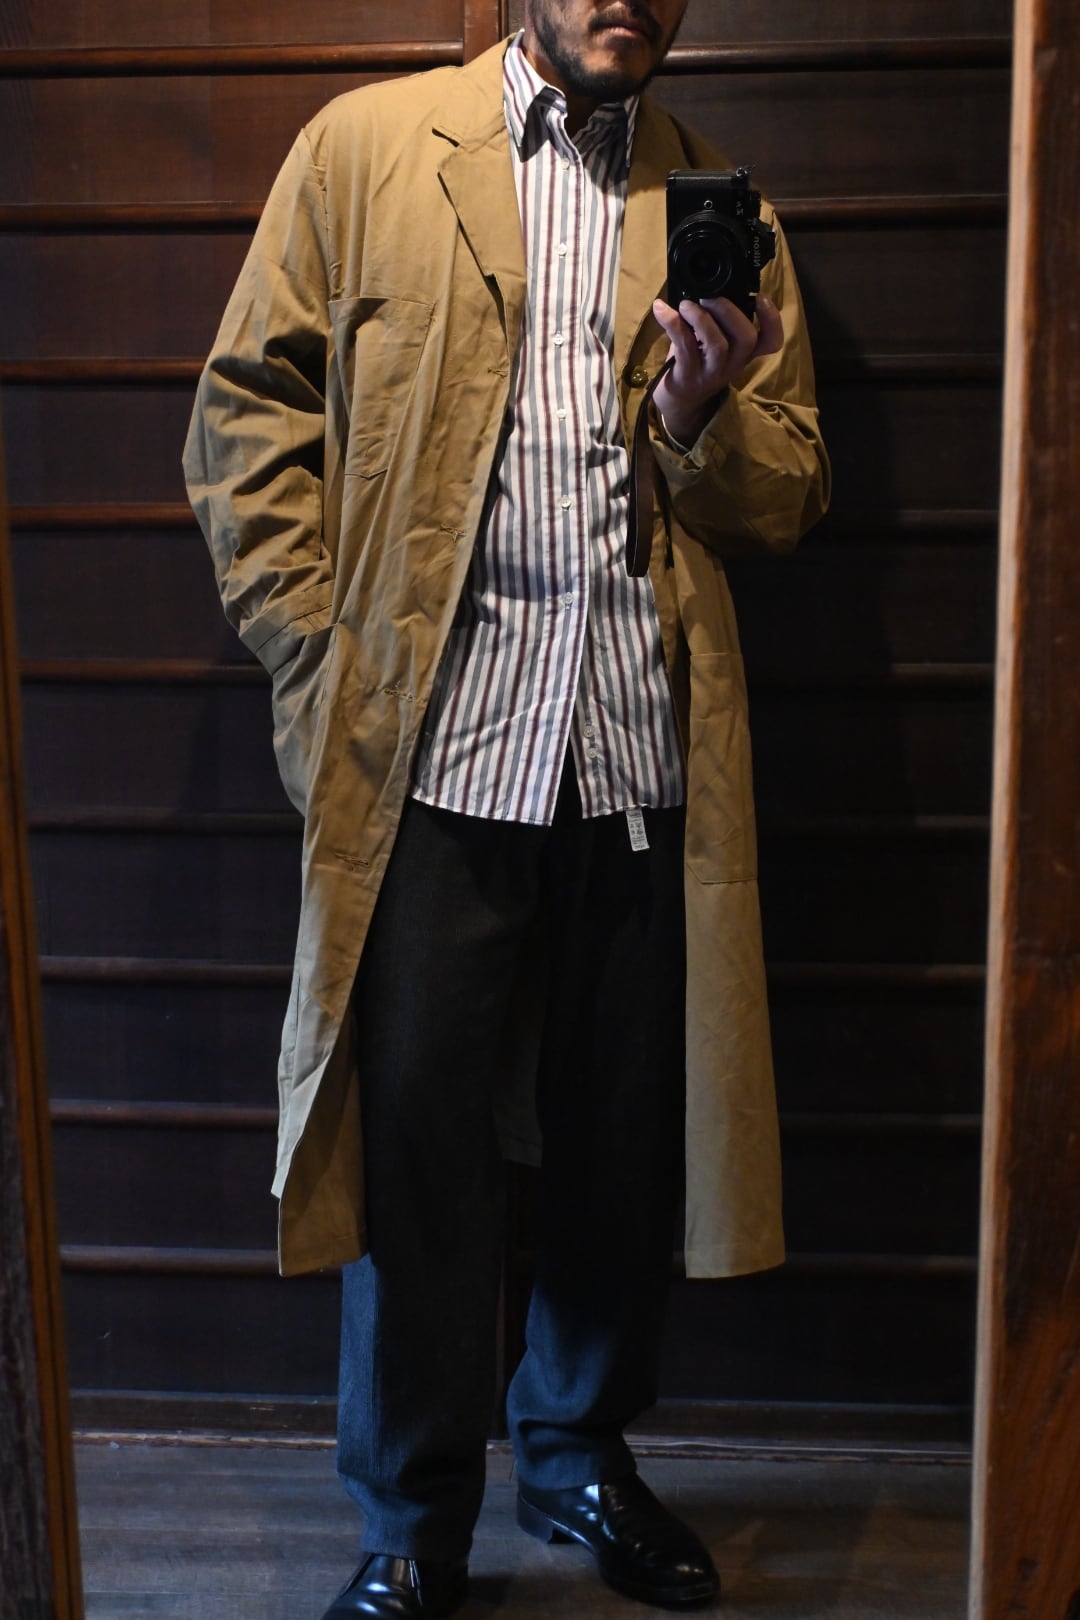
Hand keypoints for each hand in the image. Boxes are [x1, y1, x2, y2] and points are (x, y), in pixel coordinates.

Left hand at [650, 293, 782, 448]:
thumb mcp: (713, 341)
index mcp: (744, 352)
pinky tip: (661, 309)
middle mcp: (733, 364)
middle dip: (729, 311)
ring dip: (701, 318)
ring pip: (717, 345)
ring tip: (686, 304)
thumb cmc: (696, 361)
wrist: (678, 400)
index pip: (771, 341)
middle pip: (746, 339)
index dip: (772, 320)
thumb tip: (706, 283)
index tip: (761, 297)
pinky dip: (671, 323)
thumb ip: (717, 319)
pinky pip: (683, 347)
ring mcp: (711, 373)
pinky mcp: (688, 376)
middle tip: (708, 297)